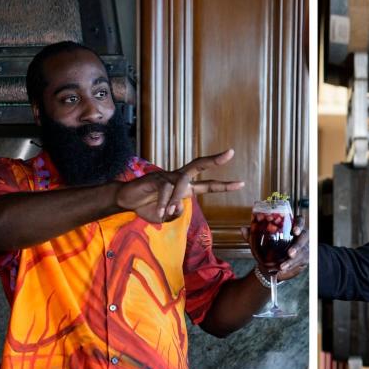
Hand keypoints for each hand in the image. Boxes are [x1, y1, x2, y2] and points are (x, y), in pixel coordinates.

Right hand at [116, 149, 244, 222]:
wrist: (127, 200)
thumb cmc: (148, 206)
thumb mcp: (166, 216)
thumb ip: (176, 213)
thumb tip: (179, 207)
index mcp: (186, 188)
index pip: (208, 185)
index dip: (225, 185)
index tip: (242, 183)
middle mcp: (179, 178)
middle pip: (199, 165)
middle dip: (215, 160)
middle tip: (230, 152)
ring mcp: (167, 176)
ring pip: (179, 185)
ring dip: (174, 200)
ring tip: (167, 212)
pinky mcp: (155, 179)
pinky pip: (163, 190)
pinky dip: (162, 203)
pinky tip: (159, 212)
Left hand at [240, 214, 308, 281]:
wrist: (271, 265)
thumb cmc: (267, 249)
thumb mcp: (258, 242)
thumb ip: (252, 235)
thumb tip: (243, 229)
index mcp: (290, 227)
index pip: (300, 221)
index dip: (299, 224)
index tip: (294, 230)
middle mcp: (299, 236)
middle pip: (305, 236)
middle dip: (298, 245)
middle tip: (290, 253)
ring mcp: (304, 247)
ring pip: (303, 251)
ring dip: (293, 259)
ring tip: (283, 265)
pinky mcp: (304, 258)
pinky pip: (301, 261)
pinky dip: (292, 266)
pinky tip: (284, 268)